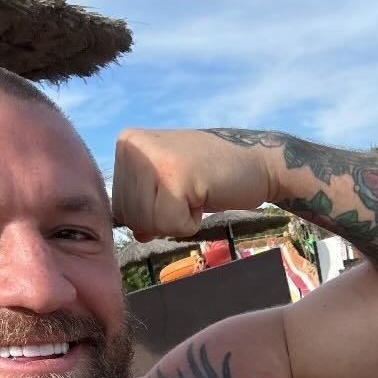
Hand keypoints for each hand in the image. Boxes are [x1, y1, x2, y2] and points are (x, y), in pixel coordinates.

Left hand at [110, 128, 275, 241]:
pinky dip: (191, 223)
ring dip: (178, 219)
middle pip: (130, 217)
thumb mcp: (165, 186)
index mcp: (127, 144)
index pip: (118, 208)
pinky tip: (204, 195)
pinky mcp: (176, 175)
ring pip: (148, 223)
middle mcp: (133, 146)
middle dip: (163, 217)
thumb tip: (137, 234)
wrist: (258, 162)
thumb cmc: (212, 176)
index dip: (151, 212)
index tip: (177, 188)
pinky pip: (171, 225)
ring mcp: (153, 158)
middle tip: (190, 190)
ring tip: (196, 191)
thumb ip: (143, 207)